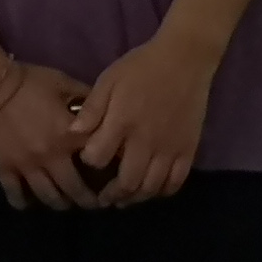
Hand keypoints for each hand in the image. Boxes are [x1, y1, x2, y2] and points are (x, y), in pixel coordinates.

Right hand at [0, 58, 98, 209]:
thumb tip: (104, 109)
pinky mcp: (4, 167)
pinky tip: (26, 204)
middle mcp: (52, 157)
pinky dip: (22, 202)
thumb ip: (85, 97)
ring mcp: (27, 165)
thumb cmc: (26, 80)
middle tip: (94, 203)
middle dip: (89, 201)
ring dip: (61, 204)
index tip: (114, 175)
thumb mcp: (61, 82)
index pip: (98, 160)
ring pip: (49, 197)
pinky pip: (14, 193)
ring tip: (65, 204)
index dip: (108, 169)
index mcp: (69, 136)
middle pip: (76, 190)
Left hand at [69, 34, 220, 206]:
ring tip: (124, 200)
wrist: (184, 61)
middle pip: (128, 181)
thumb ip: (91, 109)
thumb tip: (72, 134)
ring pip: (152, 187)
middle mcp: (146, 141)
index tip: (86, 162)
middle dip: (112, 194)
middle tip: (103, 199)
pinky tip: (152, 191)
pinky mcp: (189, 150)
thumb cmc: (140, 68)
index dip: (89, 163)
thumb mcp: (108, 80)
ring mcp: (170, 148)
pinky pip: (177, 181)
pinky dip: (163, 191)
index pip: (98, 157)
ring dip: (136, 198)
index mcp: (122, 122)